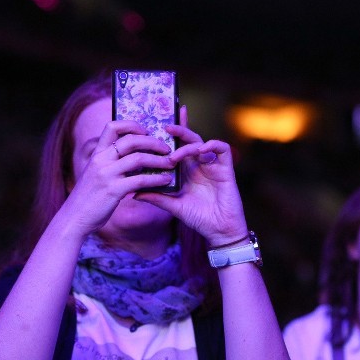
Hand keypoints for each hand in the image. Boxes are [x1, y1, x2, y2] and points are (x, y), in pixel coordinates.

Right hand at [62, 118, 174, 236]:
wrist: (74, 218)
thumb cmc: (88, 198)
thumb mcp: (94, 174)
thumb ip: (108, 164)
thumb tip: (131, 158)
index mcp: (96, 154)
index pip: (112, 126)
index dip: (131, 125)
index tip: (145, 131)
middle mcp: (101, 160)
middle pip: (131, 140)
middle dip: (153, 142)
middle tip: (166, 148)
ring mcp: (106, 174)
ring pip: (139, 158)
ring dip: (159, 160)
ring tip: (171, 163)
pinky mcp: (113, 190)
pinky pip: (140, 180)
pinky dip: (156, 179)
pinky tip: (166, 180)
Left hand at [135, 106, 247, 245]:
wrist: (219, 231)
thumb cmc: (199, 218)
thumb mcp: (173, 206)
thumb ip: (156, 198)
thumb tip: (133, 193)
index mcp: (186, 170)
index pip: (177, 147)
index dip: (170, 136)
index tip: (155, 128)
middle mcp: (199, 165)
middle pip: (188, 140)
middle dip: (178, 131)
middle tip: (165, 128)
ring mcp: (212, 165)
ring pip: (201, 142)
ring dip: (188, 143)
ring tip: (176, 155)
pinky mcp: (226, 169)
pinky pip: (222, 149)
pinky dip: (212, 145)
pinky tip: (201, 150)